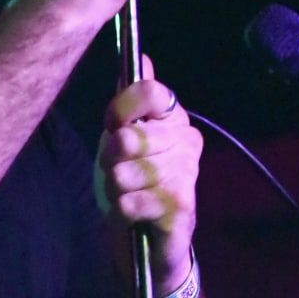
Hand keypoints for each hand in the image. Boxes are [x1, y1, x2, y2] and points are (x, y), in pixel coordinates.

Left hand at [95, 55, 202, 294]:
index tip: (112, 125)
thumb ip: (130, 101)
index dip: (120, 109)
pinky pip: (131, 201)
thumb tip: (141, 56)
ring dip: (115, 185)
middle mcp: (188, 141)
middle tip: (115, 169)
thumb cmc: (135, 183)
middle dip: (110, 156)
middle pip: (130, 135)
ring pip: (126, 171)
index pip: (150, 92)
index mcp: (175, 118)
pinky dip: (122, 209)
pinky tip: (131, 212)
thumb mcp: (123, 136)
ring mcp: (187, 174)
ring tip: (124, 192)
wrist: (150, 242)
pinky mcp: (181, 207)